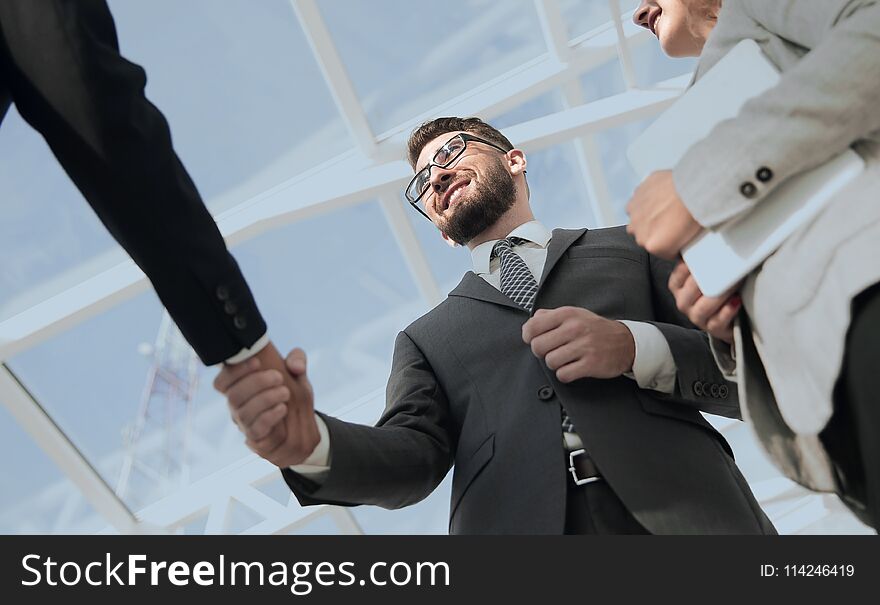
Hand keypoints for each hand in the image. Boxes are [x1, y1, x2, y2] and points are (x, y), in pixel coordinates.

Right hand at [214, 343, 318, 466]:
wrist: (303, 425)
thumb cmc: (291, 394)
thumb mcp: (297, 374)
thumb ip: (297, 360)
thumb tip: (296, 366)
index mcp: (239, 388)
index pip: (222, 382)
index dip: (235, 371)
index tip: (257, 362)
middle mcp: (237, 407)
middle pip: (233, 395)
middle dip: (256, 382)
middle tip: (279, 377)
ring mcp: (245, 424)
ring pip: (243, 413)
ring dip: (266, 399)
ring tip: (286, 392)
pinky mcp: (256, 438)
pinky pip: (255, 430)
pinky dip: (269, 416)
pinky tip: (283, 408)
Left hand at [522, 307, 634, 381]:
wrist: (626, 342)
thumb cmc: (595, 329)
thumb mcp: (574, 314)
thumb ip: (550, 316)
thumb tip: (530, 323)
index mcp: (567, 314)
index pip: (532, 327)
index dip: (529, 337)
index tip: (534, 340)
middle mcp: (575, 328)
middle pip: (538, 346)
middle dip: (542, 352)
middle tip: (552, 352)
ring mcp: (584, 346)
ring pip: (550, 362)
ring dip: (555, 364)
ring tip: (565, 360)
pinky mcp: (591, 364)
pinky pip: (564, 374)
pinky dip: (565, 374)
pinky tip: (572, 368)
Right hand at [625, 170, 702, 259]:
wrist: (693, 187)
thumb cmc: (694, 212)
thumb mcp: (691, 242)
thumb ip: (679, 251)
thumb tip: (679, 252)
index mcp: (653, 246)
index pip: (661, 251)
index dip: (671, 244)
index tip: (678, 237)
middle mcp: (638, 231)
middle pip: (646, 236)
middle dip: (657, 231)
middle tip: (673, 221)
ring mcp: (635, 212)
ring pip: (639, 219)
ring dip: (648, 216)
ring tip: (666, 207)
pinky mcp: (636, 194)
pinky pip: (639, 201)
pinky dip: (647, 200)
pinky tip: (662, 196)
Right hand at [667, 260, 740, 343]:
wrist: (729, 316)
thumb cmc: (716, 289)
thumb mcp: (705, 274)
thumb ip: (703, 261)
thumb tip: (710, 241)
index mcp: (678, 286)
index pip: (679, 274)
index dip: (691, 265)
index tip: (706, 255)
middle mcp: (683, 302)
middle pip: (691, 291)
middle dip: (708, 279)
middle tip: (724, 266)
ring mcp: (696, 317)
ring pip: (703, 307)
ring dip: (720, 295)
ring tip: (734, 283)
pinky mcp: (712, 329)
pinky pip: (718, 321)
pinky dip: (727, 311)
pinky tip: (736, 301)